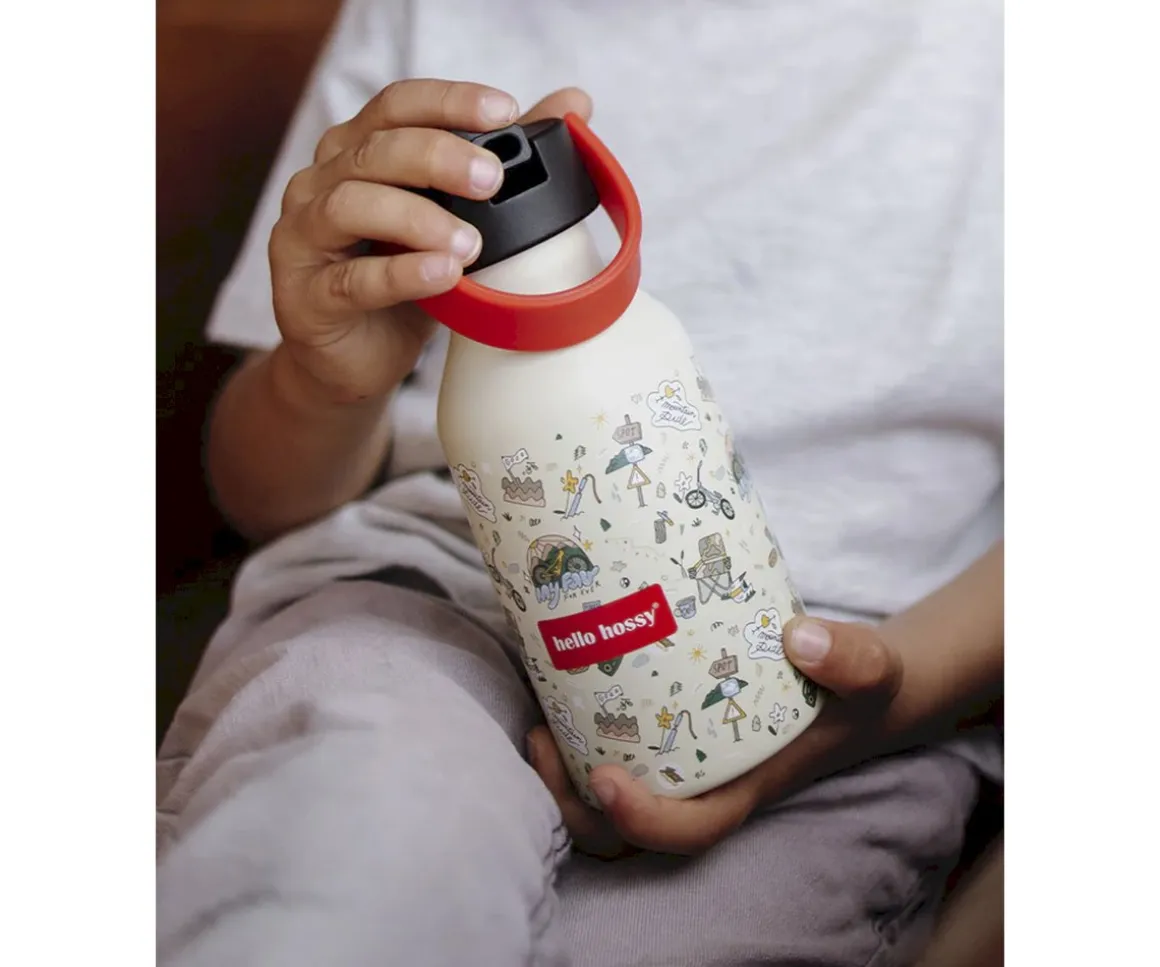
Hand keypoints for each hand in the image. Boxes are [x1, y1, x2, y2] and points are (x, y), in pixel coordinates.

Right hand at [269, 80, 592, 402]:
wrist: (352, 363)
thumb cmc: (399, 284)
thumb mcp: (454, 221)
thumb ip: (501, 162)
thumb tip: (573, 104)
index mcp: (354, 153)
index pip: (396, 106)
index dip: (447, 102)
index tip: (504, 110)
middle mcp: (319, 184)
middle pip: (375, 149)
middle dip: (438, 157)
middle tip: (493, 180)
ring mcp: (302, 239)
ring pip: (352, 205)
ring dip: (419, 218)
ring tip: (472, 243)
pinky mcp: (305, 297)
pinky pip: (352, 279)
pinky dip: (402, 273)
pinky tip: (443, 274)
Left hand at [527, 617, 903, 857]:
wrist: (854, 685)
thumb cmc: (856, 688)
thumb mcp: (873, 670)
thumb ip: (854, 659)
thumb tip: (803, 640)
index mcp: (745, 787)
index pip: (690, 830)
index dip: (642, 820)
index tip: (607, 778)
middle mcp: (704, 785)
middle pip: (627, 832)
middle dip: (575, 804)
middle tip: (541, 740)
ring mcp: (682, 765)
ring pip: (607, 805)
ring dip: (562, 778)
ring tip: (538, 725)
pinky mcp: (667, 735)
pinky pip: (612, 755)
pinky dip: (576, 738)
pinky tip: (559, 691)